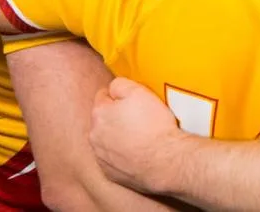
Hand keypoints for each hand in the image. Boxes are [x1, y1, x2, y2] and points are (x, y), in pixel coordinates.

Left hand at [91, 77, 188, 193]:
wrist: (165, 160)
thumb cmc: (154, 125)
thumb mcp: (139, 92)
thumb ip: (120, 84)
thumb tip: (113, 87)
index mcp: (99, 113)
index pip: (103, 96)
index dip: (118, 96)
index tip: (131, 101)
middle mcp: (94, 135)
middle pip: (102, 120)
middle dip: (115, 117)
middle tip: (138, 118)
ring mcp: (101, 156)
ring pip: (106, 140)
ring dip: (116, 137)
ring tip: (139, 137)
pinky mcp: (109, 173)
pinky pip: (112, 159)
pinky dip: (121, 155)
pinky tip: (137, 153)